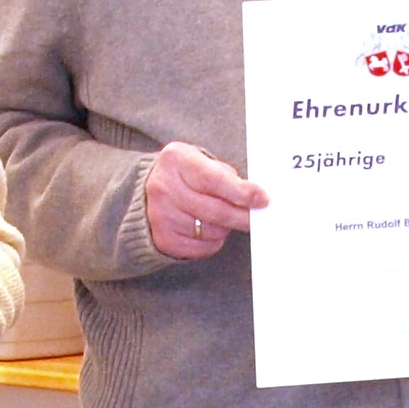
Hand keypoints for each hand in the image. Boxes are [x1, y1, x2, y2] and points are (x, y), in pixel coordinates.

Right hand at [143, 142, 264, 259]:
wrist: (146, 191)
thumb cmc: (185, 175)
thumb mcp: (200, 161)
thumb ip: (225, 176)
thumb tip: (256, 197)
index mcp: (176, 160)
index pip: (214, 179)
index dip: (241, 192)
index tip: (262, 200)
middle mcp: (164, 188)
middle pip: (215, 210)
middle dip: (242, 216)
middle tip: (257, 218)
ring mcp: (161, 215)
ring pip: (211, 231)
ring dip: (226, 228)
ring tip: (222, 217)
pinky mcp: (164, 239)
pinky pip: (202, 247)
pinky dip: (213, 241)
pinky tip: (207, 229)